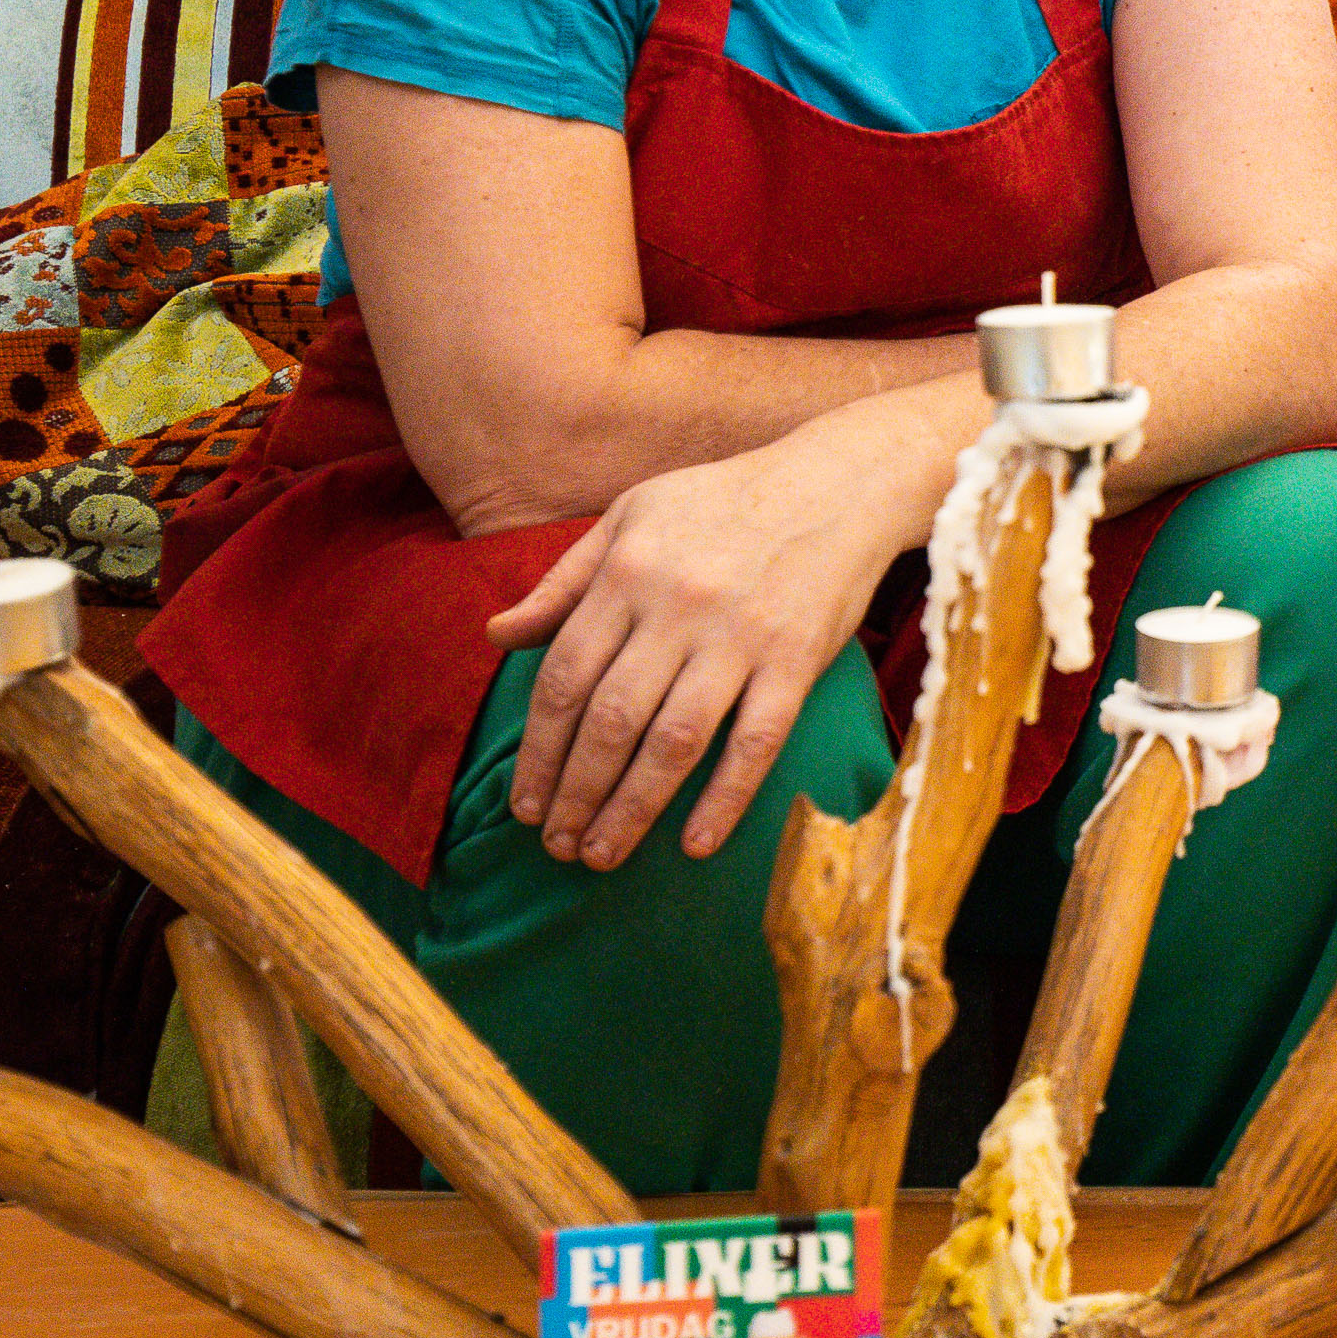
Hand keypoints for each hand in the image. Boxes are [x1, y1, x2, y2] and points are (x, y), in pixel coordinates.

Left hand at [486, 411, 922, 868]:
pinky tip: (695, 845)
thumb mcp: (631, 517)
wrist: (839, 482)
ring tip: (601, 855)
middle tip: (554, 844)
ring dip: (631, 809)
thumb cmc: (724, 501)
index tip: (524, 801)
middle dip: (575, 792)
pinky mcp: (797, 661)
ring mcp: (741, 637)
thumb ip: (565, 581)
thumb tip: (496, 636)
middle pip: (611, 719)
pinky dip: (724, 798)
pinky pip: (756, 742)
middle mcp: (678, 607)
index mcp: (628, 572)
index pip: (565, 677)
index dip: (539, 749)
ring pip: (673, 741)